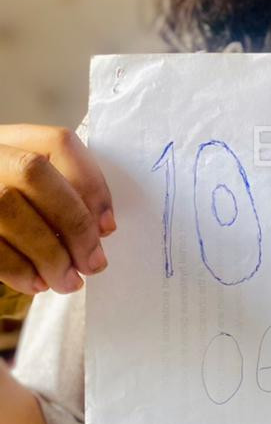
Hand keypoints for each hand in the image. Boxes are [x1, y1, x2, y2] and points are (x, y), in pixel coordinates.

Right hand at [0, 124, 114, 295]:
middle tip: (94, 263)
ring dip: (49, 254)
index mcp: (9, 139)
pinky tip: (37, 283)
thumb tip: (100, 228)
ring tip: (69, 281)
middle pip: (34, 172)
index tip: (108, 226)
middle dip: (73, 222)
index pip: (58, 142)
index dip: (91, 183)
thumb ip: (60, 196)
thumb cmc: (12, 212)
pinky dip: (17, 268)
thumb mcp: (28, 192)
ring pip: (8, 207)